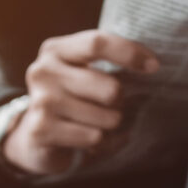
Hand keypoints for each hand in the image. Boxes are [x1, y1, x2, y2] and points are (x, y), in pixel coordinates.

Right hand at [3, 30, 158, 175]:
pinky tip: (87, 141)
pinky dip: (101, 143)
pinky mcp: (42, 130)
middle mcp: (43, 72)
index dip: (130, 53)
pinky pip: (95, 138)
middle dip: (120, 102)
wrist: (34, 137)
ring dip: (109, 125)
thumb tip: (151, 63)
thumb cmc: (70, 99)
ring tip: (94, 124)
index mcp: (55, 50)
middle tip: (109, 107)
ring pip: (107, 118)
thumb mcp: (80, 71)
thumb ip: (106, 61)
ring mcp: (41, 102)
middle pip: (110, 88)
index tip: (153, 67)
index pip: (97, 43)